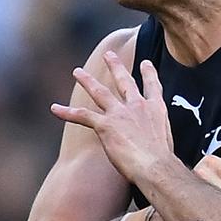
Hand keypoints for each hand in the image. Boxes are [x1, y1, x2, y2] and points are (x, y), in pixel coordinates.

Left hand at [51, 53, 174, 182]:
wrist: (155, 166)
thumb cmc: (163, 161)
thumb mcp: (166, 141)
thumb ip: (158, 136)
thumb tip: (158, 149)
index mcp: (156, 110)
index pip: (153, 87)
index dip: (149, 73)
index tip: (146, 63)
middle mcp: (138, 106)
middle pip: (125, 81)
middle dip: (116, 66)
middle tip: (109, 54)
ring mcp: (120, 113)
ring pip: (100, 92)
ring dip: (87, 80)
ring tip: (77, 71)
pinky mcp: (105, 125)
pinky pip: (83, 115)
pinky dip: (67, 112)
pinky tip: (55, 108)